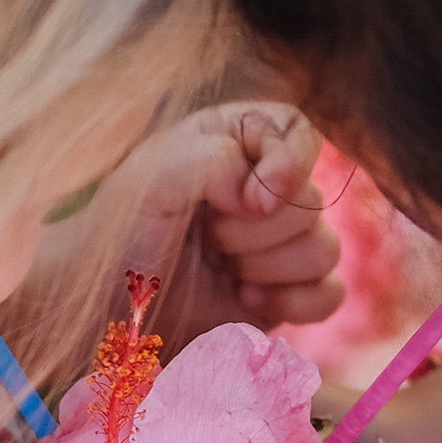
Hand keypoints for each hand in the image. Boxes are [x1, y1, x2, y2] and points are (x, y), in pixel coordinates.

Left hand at [137, 101, 343, 340]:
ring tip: (223, 272)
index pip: (297, 131)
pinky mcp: (290, 292)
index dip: (287, 166)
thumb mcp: (152, 179)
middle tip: (208, 241)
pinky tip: (248, 301)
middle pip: (312, 200)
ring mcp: (280, 243)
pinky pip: (330, 295)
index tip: (248, 200)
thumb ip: (212, 160)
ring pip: (325, 250)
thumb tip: (263, 198)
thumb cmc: (122, 237)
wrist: (111, 310)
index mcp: (234, 142)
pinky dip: (294, 303)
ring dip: (270, 269)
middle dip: (257, 231)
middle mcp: (263, 188)